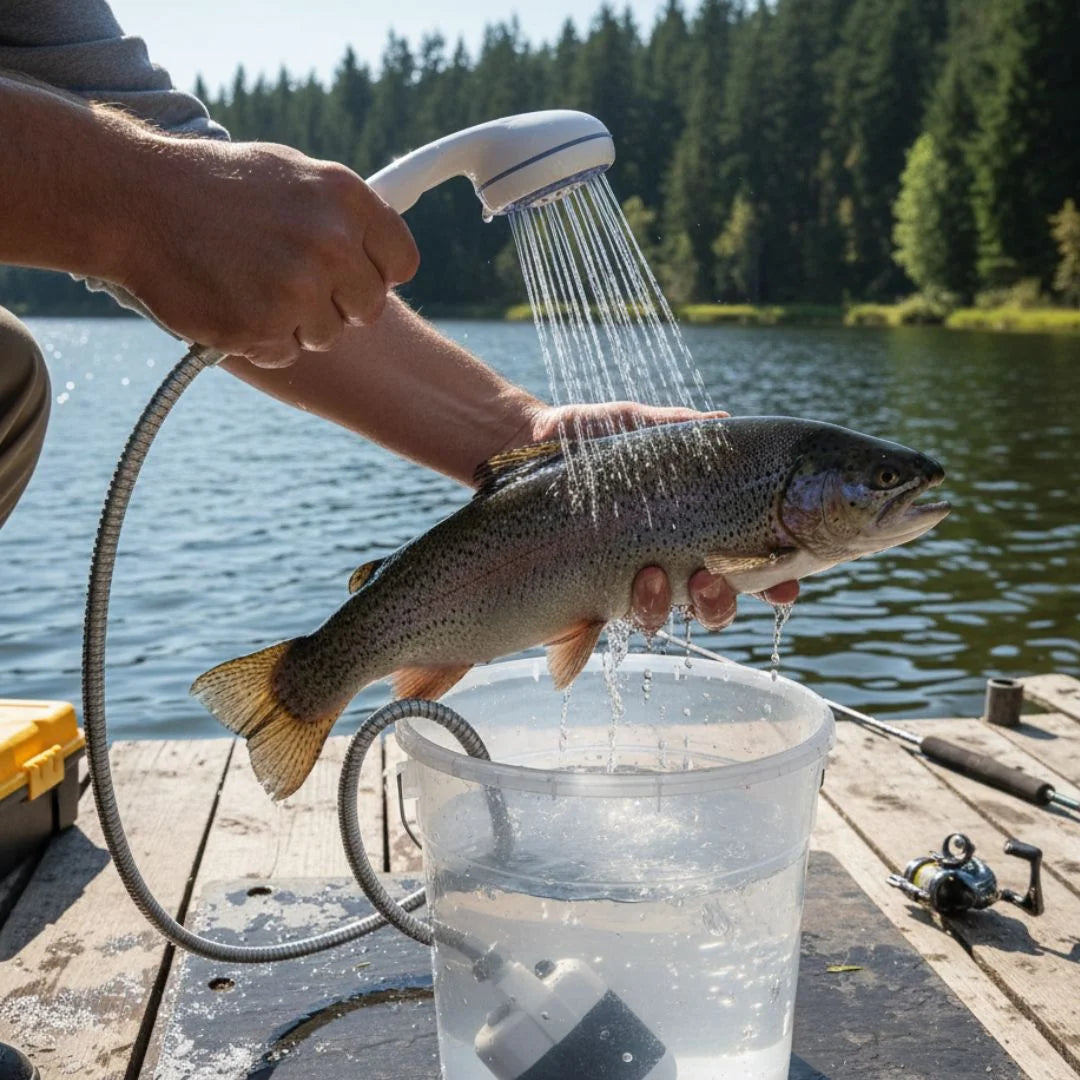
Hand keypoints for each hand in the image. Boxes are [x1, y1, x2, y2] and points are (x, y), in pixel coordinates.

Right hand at [120, 138, 418, 366]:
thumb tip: (379, 250)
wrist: (134, 201)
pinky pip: (284, 353)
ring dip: (296, 323)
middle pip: (368, 308)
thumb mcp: (289, 174)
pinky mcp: (262, 327)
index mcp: (345, 200)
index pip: (401, 262)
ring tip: (252, 285)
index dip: (378, 273)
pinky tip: (231, 302)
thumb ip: (341, 214)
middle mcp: (329, 244)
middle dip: (338, 304)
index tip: (354, 276)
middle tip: (294, 284)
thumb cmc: (212, 185)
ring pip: (328, 335)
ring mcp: (296, 289)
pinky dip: (260, 339)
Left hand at [521, 401, 799, 630]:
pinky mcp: (578, 594)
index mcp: (691, 528)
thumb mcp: (636, 426)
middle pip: (711, 604)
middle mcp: (664, 562)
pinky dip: (604, 628)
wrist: (520, 446)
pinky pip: (599, 628)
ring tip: (647, 575)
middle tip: (709, 579)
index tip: (787, 586)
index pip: (747, 562)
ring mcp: (622, 582)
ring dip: (662, 607)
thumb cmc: (587, 439)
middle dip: (720, 601)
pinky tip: (602, 608)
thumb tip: (724, 423)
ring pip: (659, 618)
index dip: (773, 581)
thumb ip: (683, 430)